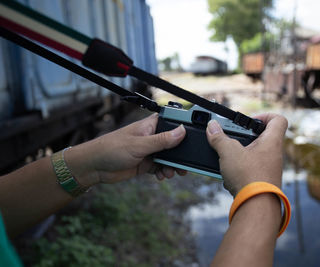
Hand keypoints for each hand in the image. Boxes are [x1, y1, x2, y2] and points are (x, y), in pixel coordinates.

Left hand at [66, 113, 186, 185]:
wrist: (94, 167)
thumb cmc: (111, 148)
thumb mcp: (139, 145)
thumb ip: (162, 140)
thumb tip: (182, 131)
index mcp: (151, 125)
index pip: (173, 122)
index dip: (184, 128)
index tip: (195, 138)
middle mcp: (152, 136)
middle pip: (174, 143)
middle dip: (180, 154)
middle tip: (185, 164)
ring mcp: (149, 150)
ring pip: (169, 157)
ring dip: (172, 166)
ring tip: (170, 173)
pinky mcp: (146, 163)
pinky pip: (161, 167)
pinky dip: (164, 172)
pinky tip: (161, 176)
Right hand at [206, 113, 287, 195]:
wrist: (256, 208)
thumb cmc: (249, 178)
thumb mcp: (229, 152)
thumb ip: (219, 138)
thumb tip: (212, 127)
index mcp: (272, 142)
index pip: (278, 119)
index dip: (264, 115)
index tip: (249, 121)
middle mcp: (274, 155)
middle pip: (262, 138)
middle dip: (244, 137)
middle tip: (231, 139)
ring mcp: (268, 169)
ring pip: (253, 155)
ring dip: (238, 155)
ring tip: (225, 158)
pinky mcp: (261, 182)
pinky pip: (249, 170)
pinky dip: (237, 170)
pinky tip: (227, 175)